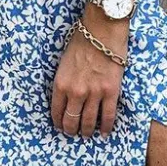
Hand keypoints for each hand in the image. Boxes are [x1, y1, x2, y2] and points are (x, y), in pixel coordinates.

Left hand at [50, 4, 129, 137]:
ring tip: (87, 135)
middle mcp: (75, 92)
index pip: (56, 111)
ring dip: (87, 131)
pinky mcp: (111, 92)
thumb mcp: (64, 63)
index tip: (60, 126)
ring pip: (89, 122)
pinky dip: (106, 127)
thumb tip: (67, 97)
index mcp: (60, 84)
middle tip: (73, 133)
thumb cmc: (82, 42)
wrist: (102, 30)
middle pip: (71, 120)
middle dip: (71, 130)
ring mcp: (94, 93)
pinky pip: (108, 116)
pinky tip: (105, 133)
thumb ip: (64, 81)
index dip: (58, 122)